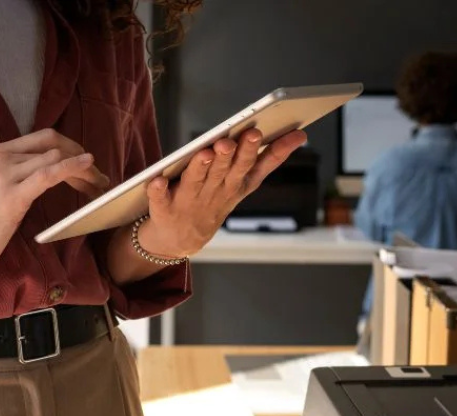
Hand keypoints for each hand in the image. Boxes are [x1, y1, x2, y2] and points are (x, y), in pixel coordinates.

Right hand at [0, 129, 109, 277]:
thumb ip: (18, 174)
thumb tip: (48, 170)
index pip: (43, 139)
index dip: (71, 148)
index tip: (87, 167)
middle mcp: (2, 157)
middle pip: (53, 144)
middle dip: (81, 157)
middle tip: (100, 178)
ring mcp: (6, 174)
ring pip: (55, 158)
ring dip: (84, 171)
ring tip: (99, 185)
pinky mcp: (13, 195)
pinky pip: (49, 173)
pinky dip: (72, 167)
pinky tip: (88, 166)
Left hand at [138, 128, 307, 257]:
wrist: (179, 241)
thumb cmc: (213, 201)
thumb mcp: (244, 184)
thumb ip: (268, 159)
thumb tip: (299, 134)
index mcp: (234, 185)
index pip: (251, 166)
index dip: (259, 152)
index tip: (262, 133)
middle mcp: (214, 193)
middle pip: (226, 170)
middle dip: (235, 154)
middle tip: (244, 135)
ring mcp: (189, 202)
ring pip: (197, 180)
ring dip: (202, 166)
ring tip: (209, 150)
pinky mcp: (164, 209)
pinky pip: (160, 199)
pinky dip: (158, 190)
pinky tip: (157, 180)